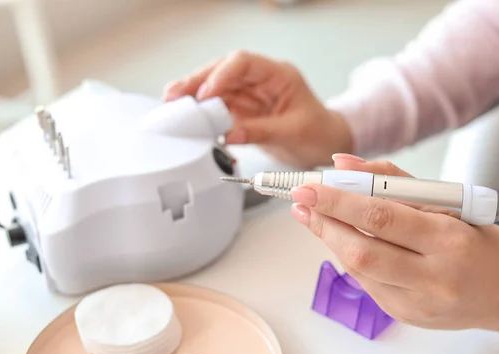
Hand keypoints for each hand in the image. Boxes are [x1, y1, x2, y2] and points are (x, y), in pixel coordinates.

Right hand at [163, 50, 352, 167]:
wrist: (326, 145)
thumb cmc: (319, 133)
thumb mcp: (292, 133)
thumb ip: (260, 132)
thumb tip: (227, 134)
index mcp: (279, 75)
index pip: (244, 63)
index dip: (221, 75)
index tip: (205, 94)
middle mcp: (261, 80)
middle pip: (223, 71)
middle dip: (198, 82)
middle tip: (175, 95)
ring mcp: (251, 95)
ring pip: (217, 88)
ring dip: (194, 96)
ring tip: (172, 105)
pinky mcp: (244, 111)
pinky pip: (219, 107)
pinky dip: (202, 112)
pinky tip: (187, 117)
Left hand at [290, 154, 498, 332]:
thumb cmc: (478, 239)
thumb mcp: (448, 200)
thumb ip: (393, 180)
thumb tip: (343, 165)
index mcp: (450, 239)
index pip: (381, 217)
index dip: (338, 202)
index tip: (310, 188)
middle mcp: (434, 277)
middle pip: (361, 250)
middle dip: (324, 223)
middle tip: (302, 202)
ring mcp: (418, 302)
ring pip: (358, 269)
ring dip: (331, 239)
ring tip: (316, 217)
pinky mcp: (406, 316)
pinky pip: (366, 283)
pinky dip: (350, 258)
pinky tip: (345, 241)